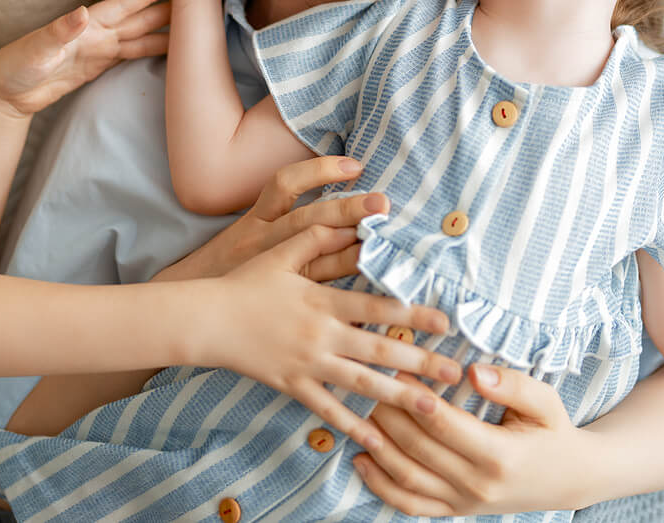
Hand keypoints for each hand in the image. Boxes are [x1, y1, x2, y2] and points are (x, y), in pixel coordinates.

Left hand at [0, 0, 170, 116]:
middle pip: (138, 20)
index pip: (122, 7)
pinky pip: (129, 55)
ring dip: (163, 31)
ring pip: (138, 37)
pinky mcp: (96, 67)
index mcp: (84, 26)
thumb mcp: (36, 49)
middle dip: (166, 9)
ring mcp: (97, 50)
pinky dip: (149, 50)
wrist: (5, 93)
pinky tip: (166, 48)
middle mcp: (95, 34)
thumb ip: (60, 31)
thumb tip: (83, 12)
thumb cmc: (15, 67)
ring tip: (192, 27)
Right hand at [158, 155, 389, 283]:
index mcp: (256, 217)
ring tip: (383, 245)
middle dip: (346, 209)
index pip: (285, 184)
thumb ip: (280, 211)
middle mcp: (265, 241)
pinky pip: (317, 292)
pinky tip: (369, 289)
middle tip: (382, 202)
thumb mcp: (247, 230)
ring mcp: (275, 274)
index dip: (319, 171)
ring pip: (316, 260)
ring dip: (353, 252)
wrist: (196, 306)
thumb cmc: (227, 265)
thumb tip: (326, 195)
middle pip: (307, 219)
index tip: (355, 166)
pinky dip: (343, 290)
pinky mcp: (284, 300)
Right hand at [208, 220, 463, 452]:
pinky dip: (352, 425)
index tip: (446, 323)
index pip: (377, 308)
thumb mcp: (281, 254)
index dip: (414, 315)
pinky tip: (376, 440)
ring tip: (433, 410)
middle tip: (455, 372)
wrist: (208, 319)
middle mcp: (321, 335)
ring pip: (362, 384)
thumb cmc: (245, 283)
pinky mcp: (293, 386)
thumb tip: (346, 223)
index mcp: (323, 301)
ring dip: (400, 397)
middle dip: (421, 361)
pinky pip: (327, 409)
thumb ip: (316, 239)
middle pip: (380, 350)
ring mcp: (308, 364)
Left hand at [353, 366, 594, 515]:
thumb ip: (512, 384)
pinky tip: (362, 460)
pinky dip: (381, 485)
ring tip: (357, 415)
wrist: (569, 478)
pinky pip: (410, 504)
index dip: (414, 397)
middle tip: (368, 384)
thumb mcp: (546, 401)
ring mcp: (464, 502)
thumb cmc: (554, 432)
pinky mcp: (455, 511)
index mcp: (499, 455)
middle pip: (417, 447)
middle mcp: (477, 484)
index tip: (396, 370)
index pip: (443, 423)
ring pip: (407, 477)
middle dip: (387, 414)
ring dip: (377, 446)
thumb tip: (474, 372)